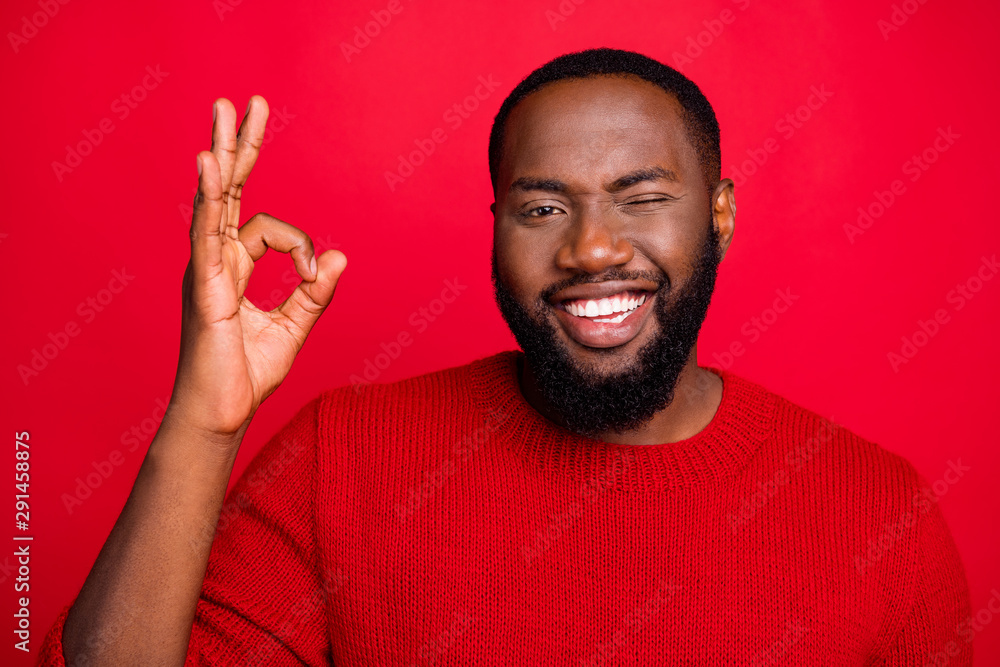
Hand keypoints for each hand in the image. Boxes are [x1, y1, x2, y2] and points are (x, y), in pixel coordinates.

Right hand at [171, 96, 346, 439]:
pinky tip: (207, 161)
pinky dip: (205, 196)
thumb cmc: (247, 376)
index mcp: (233, 267)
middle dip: (240, 146)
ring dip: (224, 153)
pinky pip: (205, 233)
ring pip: (214, 199)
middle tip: (249, 102)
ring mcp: (205, 269)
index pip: (266, 227)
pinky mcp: (204, 286)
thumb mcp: (293, 328)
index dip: (302, 246)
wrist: (222, 415)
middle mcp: (214, 260)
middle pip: (227, 190)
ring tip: (227, 109)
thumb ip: (314, 293)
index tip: (316, 277)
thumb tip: (340, 257)